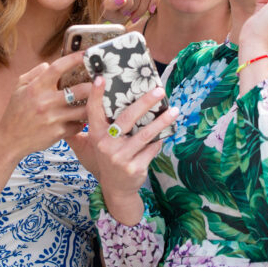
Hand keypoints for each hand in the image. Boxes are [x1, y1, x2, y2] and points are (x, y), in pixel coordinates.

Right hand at [0, 52, 92, 161]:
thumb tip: (49, 64)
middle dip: (93, 86)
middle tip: (100, 82)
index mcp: (35, 88)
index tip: (86, 54)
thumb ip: (35, 73)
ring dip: (92, 105)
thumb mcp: (19, 87)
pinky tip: (84, 118)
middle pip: (79, 90)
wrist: (10, 139)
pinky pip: (78, 125)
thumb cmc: (15, 111)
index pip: (58, 68)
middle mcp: (45, 102)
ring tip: (98, 100)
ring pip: (83, 110)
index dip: (74, 59)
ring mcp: (53, 119)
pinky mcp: (58, 133)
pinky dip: (82, 121)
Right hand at [85, 75, 178, 223]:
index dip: (95, 95)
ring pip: (145, 134)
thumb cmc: (109, 157)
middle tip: (159, 90)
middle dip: (145, 102)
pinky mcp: (135, 167)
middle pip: (127, 118)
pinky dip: (160, 139)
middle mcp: (106, 145)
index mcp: (96, 135)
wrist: (116, 188)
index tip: (100, 78)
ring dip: (162, 121)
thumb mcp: (97, 142)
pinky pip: (152, 148)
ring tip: (174, 110)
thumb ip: (100, 124)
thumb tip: (113, 99)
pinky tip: (168, 131)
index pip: (93, 111)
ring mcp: (121, 157)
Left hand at [100, 0, 161, 24]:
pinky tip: (150, 9)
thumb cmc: (109, 8)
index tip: (123, 12)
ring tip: (135, 12)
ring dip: (144, 7)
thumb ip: (110, 5)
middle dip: (135, 7)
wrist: (115, 5)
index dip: (128, 5)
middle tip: (129, 14)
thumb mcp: (106, 11)